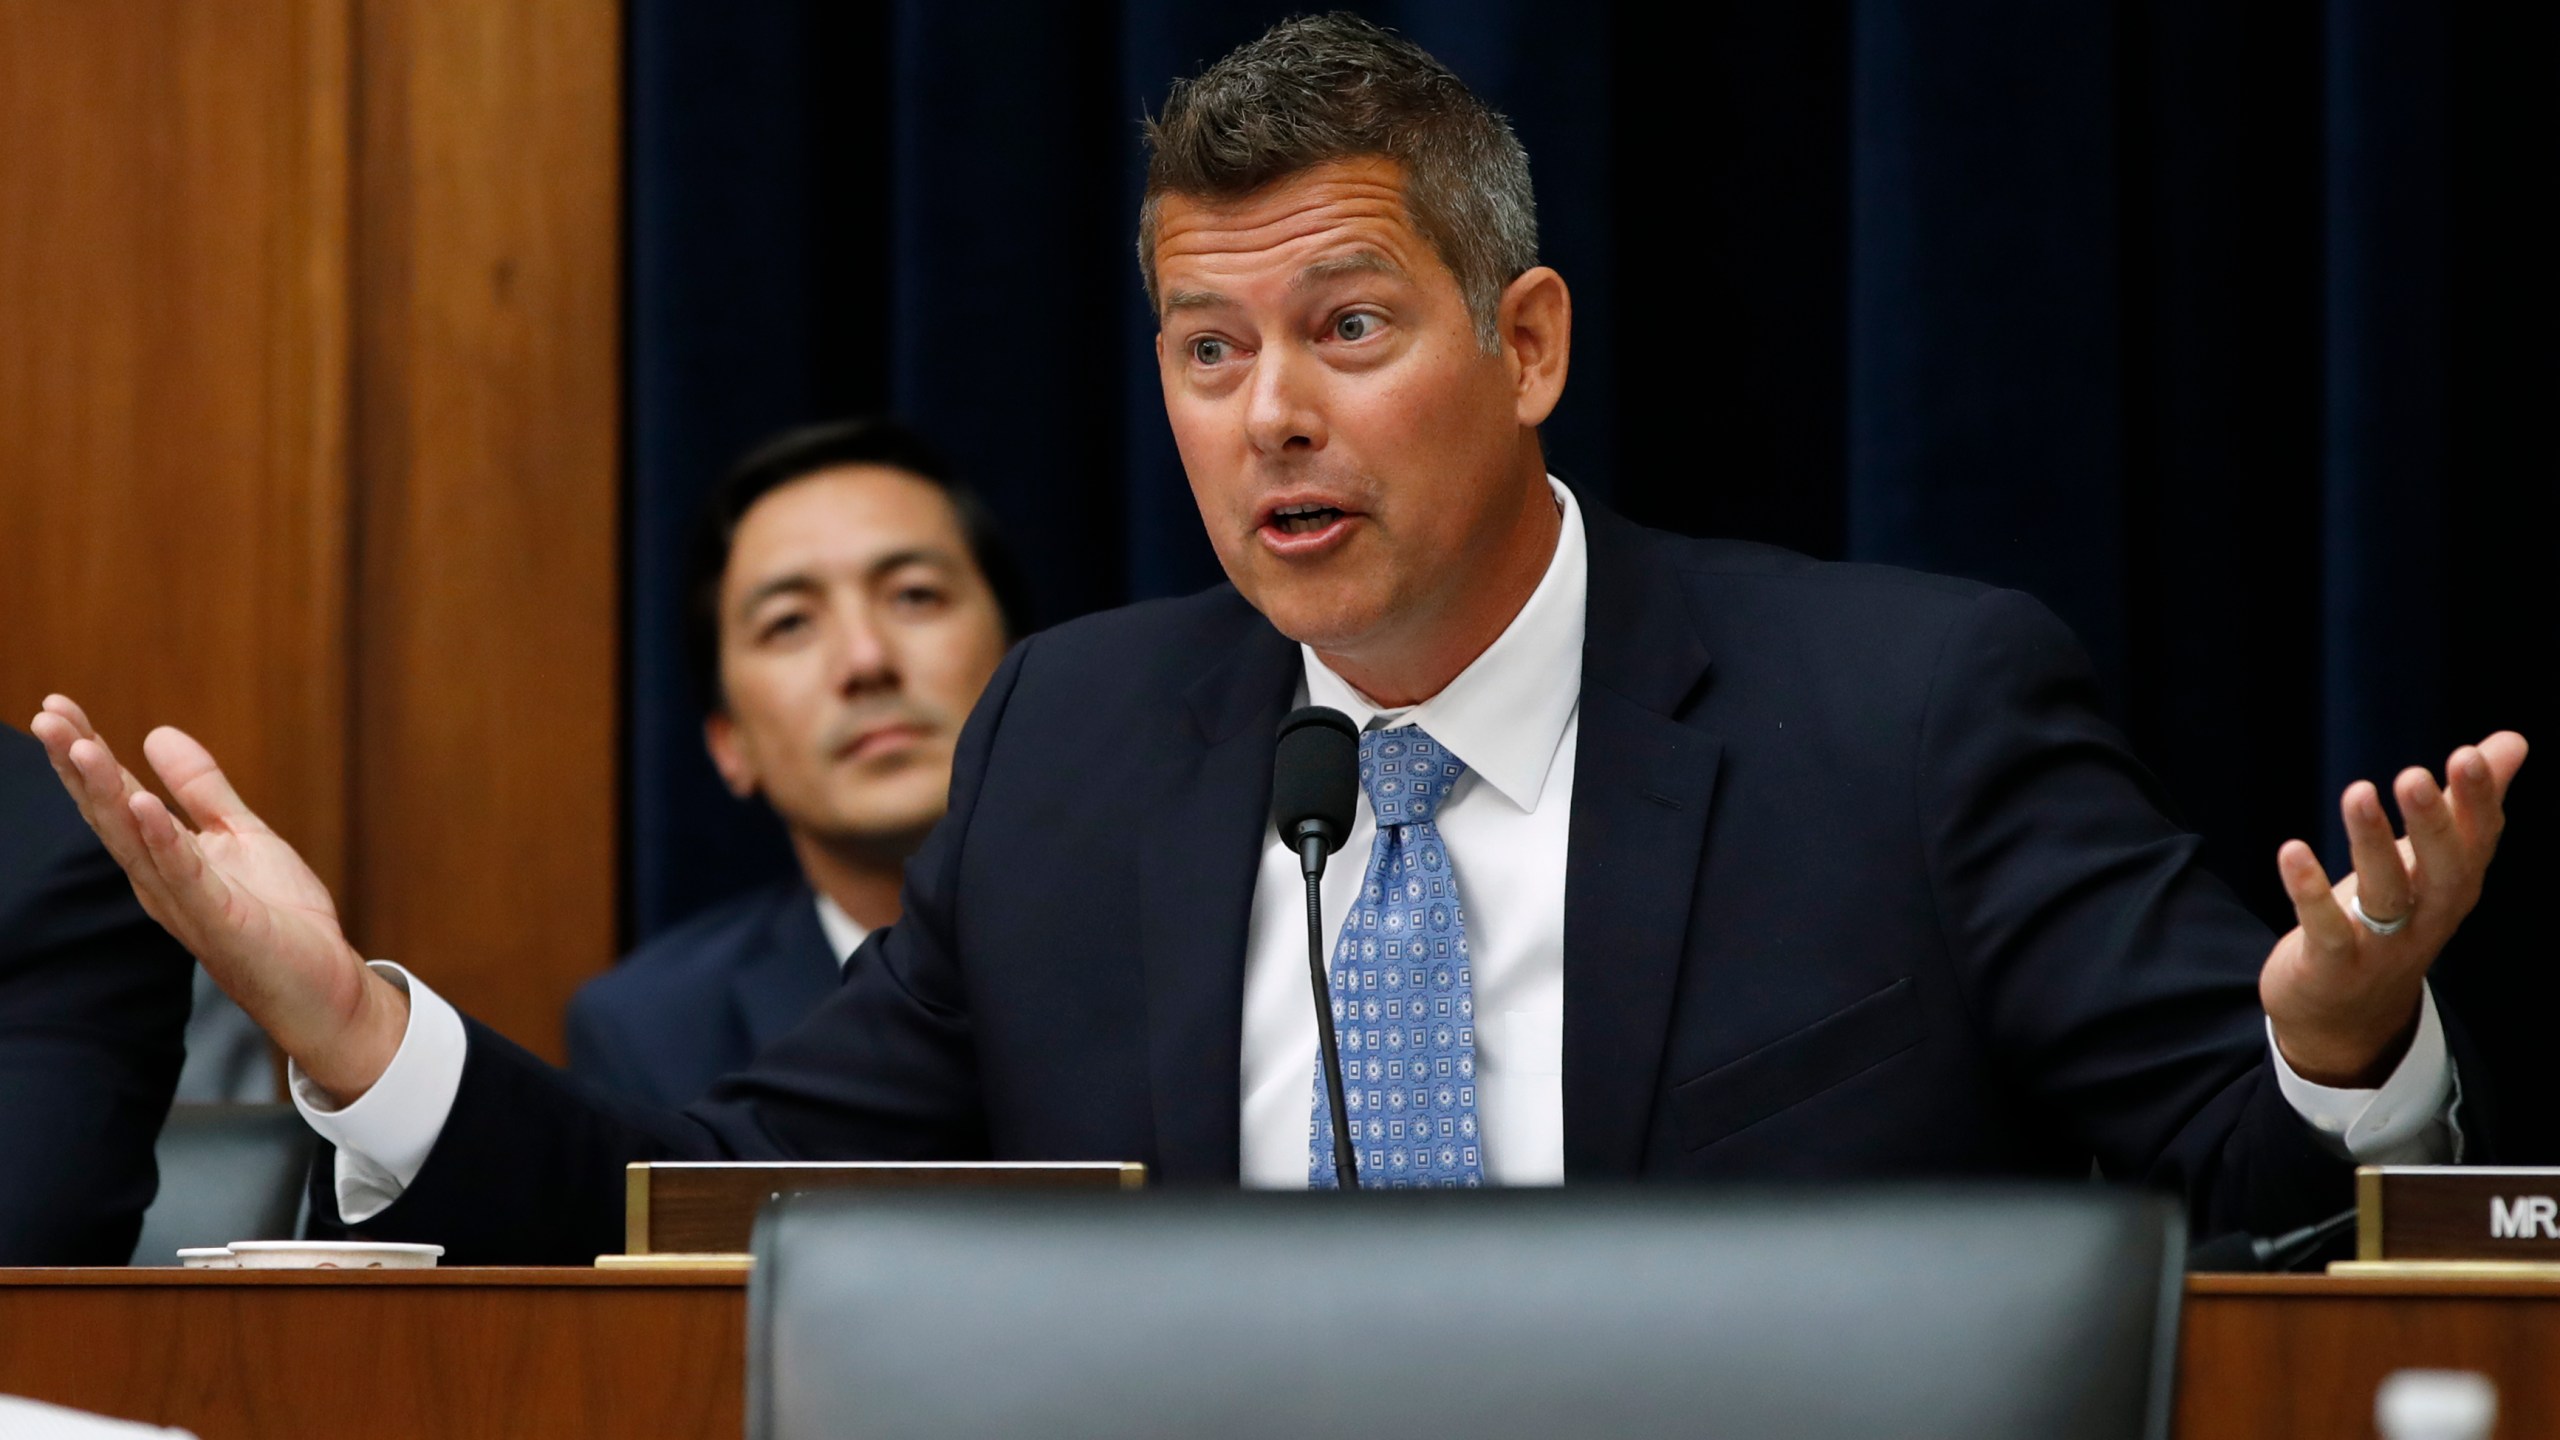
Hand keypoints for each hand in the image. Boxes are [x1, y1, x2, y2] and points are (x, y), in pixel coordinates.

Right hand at [27, 695, 408, 1101]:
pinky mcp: (221, 920)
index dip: (85, 752)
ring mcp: (186, 901)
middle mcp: (159, 879)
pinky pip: (186, 876)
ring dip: (106, 791)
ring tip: (79, 744)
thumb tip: (157, 733)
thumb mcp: (241, 835)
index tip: (56, 705)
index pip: (115, 796)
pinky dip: (163, 840)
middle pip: (109, 813)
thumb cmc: (279, 918)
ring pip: (134, 839)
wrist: (323, 984)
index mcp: (162, 857)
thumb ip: (201, 789)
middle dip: (77, 764)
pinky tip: (143, 804)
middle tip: (45, 714)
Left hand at [2262, 731, 2527, 1087]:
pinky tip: (2291, 850)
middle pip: (2441, 870)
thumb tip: (2511, 741)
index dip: (2478, 801)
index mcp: (2454, 884)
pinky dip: (2308, 891)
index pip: (2478, 840)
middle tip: (2414, 774)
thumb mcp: (2433, 862)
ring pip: (2385, 894)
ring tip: (2357, 792)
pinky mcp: (2332, 964)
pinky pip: (2325, 928)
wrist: (2349, 1015)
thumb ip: (2468, 803)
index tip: (2470, 754)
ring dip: (2371, 844)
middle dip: (2432, 823)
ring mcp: (2382, 945)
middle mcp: (2428, 915)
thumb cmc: (2395, 919)